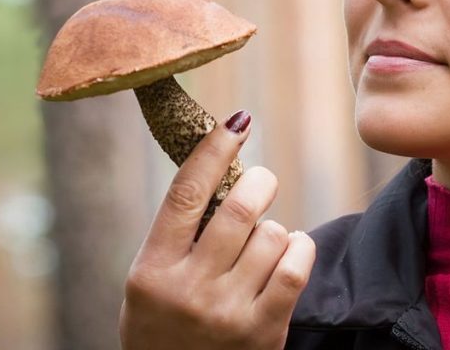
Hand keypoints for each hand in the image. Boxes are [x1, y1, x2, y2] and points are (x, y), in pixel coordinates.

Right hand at [119, 113, 315, 349]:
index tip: (237, 121)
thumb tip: (219, 163)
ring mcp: (226, 312)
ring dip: (275, 228)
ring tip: (265, 242)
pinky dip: (298, 249)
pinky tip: (289, 252)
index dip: (214, 149)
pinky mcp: (263, 333)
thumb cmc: (165, 327)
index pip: (186, 192)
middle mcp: (188, 289)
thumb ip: (179, 235)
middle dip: (260, 183)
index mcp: (152, 269)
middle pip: (239, 208)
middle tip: (262, 183)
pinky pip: (294, 268)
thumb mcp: (151, 283)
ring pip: (271, 234)